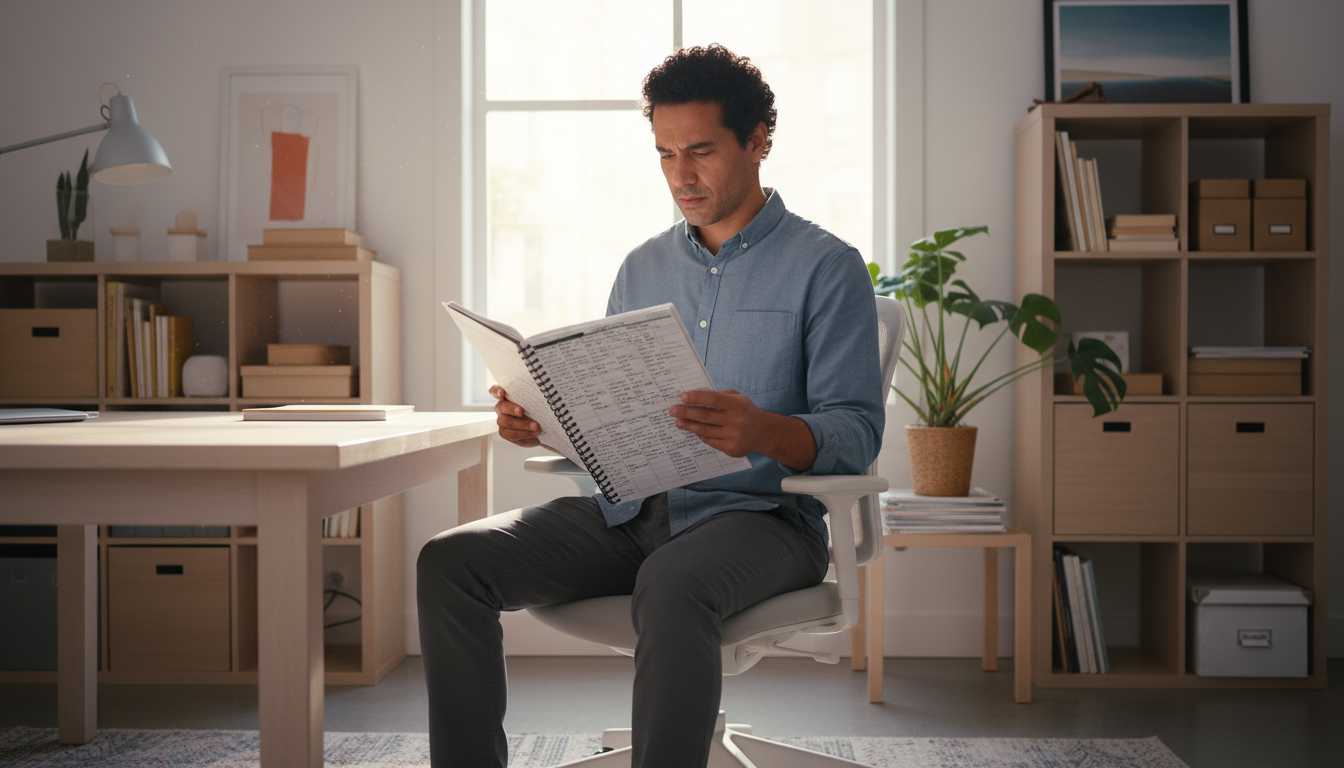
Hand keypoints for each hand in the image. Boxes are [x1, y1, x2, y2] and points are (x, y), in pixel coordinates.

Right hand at [490, 385, 541, 447]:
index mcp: (506, 396)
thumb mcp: (535, 402)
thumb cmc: (536, 410)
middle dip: (511, 409)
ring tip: (536, 426)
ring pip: (505, 422)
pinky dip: (524, 433)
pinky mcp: (505, 433)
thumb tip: (537, 395)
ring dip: (522, 424)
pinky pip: (511, 434)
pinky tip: (534, 433)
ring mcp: (502, 421)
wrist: (540, 427)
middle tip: (521, 411)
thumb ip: (530, 398)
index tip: (502, 394)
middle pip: (500, 406)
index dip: (496, 391)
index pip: (495, 390)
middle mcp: (501, 408)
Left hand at [668, 389, 816, 470]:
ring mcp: (733, 437)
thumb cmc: (745, 411)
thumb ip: (719, 396)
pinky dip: (700, 435)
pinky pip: (710, 441)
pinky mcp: (731, 449)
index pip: (714, 400)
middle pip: (705, 417)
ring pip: (705, 431)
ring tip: (678, 421)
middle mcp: (736, 421)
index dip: (697, 398)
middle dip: (686, 413)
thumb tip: (695, 397)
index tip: (682, 396)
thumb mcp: (737, 398)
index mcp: (737, 405)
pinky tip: (693, 430)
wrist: (762, 433)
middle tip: (672, 410)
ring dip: (689, 426)